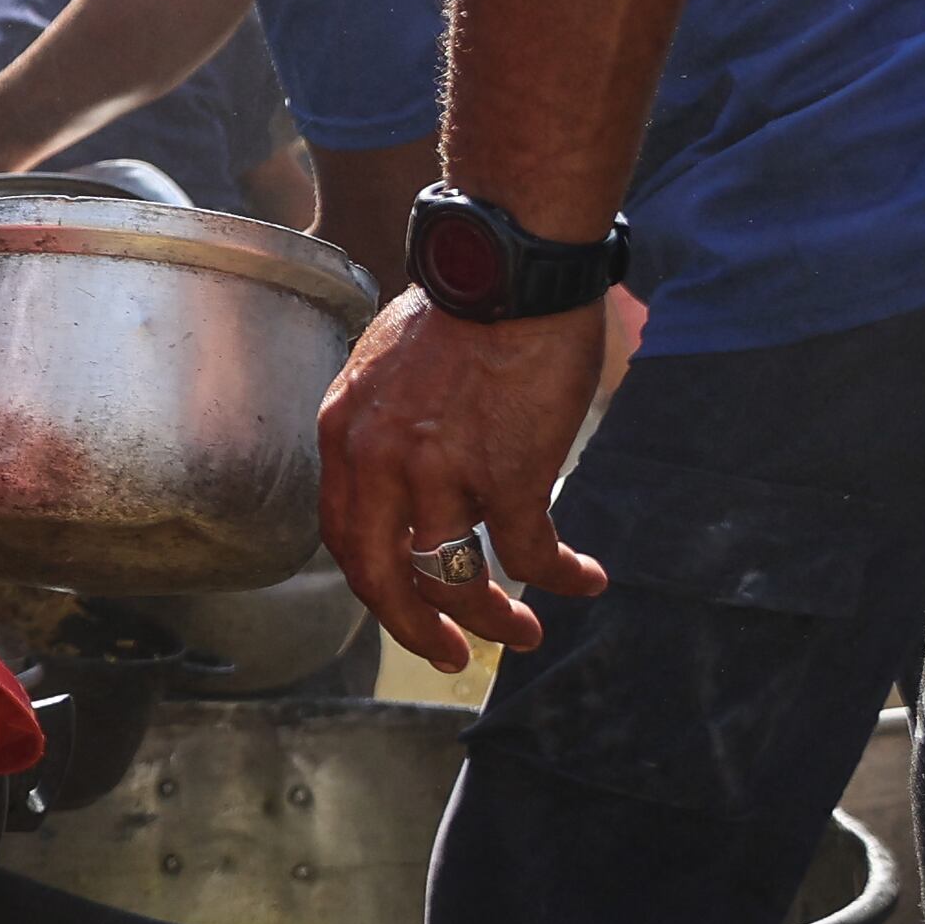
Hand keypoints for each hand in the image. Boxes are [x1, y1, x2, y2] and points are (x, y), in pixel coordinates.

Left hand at [316, 293, 594, 668]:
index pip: (342, 534)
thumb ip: (383, 427)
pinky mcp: (507, 474)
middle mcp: (378, 460)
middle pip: (380, 576)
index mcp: (344, 433)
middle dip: (413, 627)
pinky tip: (582, 580)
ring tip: (522, 634)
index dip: (373, 581)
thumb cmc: (462, 308)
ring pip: (453, 579)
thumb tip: (399, 470)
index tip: (402, 604)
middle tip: (446, 654)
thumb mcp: (385, 368)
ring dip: (490, 619)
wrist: (507, 269)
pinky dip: (557, 577)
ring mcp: (440, 472)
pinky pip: (527, 555)